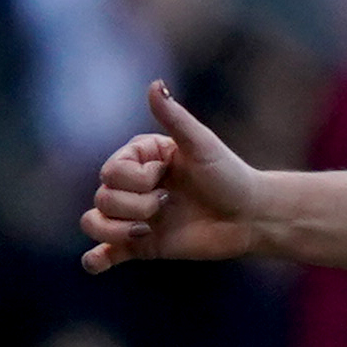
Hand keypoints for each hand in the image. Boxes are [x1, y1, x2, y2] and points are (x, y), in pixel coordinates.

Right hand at [81, 82, 267, 271]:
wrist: (251, 215)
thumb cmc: (229, 175)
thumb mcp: (201, 145)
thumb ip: (175, 118)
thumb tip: (155, 84)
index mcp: (140, 158)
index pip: (111, 171)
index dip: (135, 180)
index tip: (166, 177)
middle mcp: (133, 186)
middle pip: (103, 197)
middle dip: (134, 205)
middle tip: (168, 204)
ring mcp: (135, 216)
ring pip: (95, 223)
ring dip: (115, 230)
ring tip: (147, 230)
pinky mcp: (142, 244)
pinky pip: (106, 253)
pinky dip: (96, 259)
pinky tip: (97, 263)